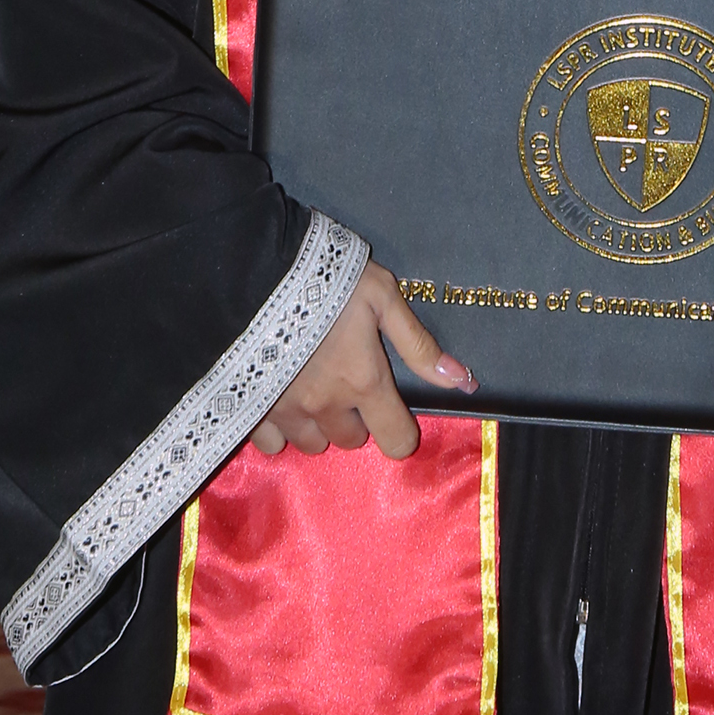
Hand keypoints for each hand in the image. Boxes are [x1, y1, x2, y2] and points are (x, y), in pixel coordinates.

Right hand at [252, 259, 475, 459]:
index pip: (396, 441)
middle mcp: (326, 405)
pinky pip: (271, 444)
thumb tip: (462, 381)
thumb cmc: (327, 279)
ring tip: (311, 386)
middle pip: (351, 439)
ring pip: (312, 443)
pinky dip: (279, 428)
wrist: (254, 270)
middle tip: (344, 380)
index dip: (399, 429)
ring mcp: (285, 411)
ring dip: (317, 423)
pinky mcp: (251, 409)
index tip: (390, 408)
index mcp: (364, 381)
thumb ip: (419, 345)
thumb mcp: (382, 298)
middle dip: (354, 417)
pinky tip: (279, 397)